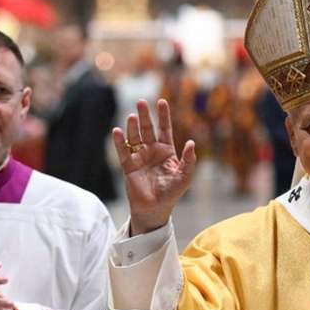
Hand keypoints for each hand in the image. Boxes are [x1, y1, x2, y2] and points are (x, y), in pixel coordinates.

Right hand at [113, 99, 196, 234]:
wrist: (156, 208)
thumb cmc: (172, 192)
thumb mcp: (185, 176)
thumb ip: (189, 160)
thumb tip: (192, 142)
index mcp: (167, 151)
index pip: (164, 129)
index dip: (163, 115)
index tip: (161, 101)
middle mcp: (152, 151)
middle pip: (148, 129)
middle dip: (145, 116)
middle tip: (141, 102)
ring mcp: (139, 157)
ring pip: (135, 137)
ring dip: (133, 127)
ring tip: (131, 116)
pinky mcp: (128, 166)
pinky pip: (123, 151)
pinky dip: (119, 142)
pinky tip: (117, 131)